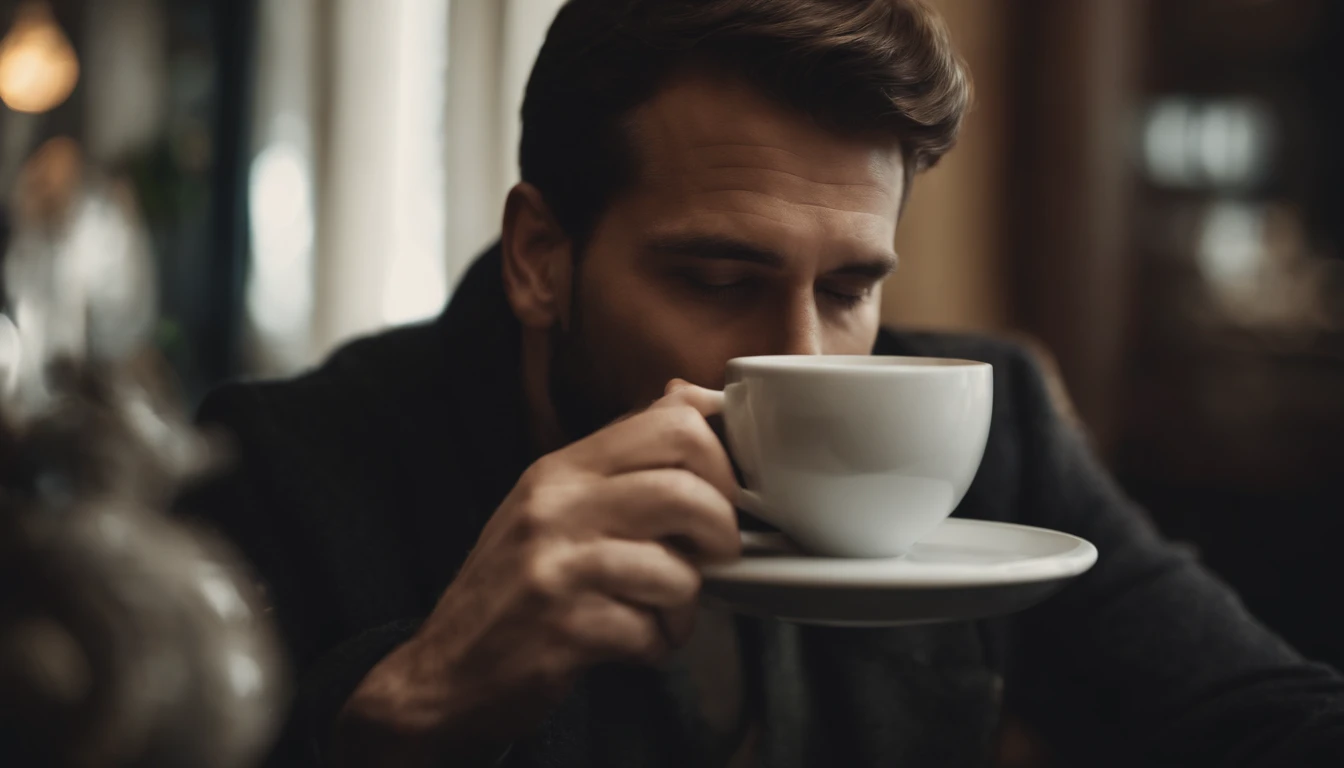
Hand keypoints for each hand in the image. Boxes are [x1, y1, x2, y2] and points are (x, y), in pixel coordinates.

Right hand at [333, 381, 739, 766]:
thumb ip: (623, 458)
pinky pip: (650, 632)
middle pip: (685, 489)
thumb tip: (695, 398)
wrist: (443, 674)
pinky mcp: (561, 627)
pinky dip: (657, 646)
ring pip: (676, 570)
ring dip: (686, 604)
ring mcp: (556, 566)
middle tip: (712, 556)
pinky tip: (632, 645)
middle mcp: (556, 505)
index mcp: (563, 467)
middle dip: (721, 530)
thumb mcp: (556, 505)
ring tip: (662, 613)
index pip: (672, 422)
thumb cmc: (515, 589)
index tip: (722, 494)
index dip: (721, 461)